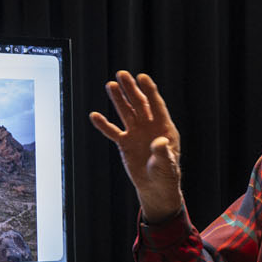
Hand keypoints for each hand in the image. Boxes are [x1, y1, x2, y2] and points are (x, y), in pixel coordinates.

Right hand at [90, 70, 185, 221]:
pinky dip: (104, 124)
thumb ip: (163, 152)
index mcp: (163, 127)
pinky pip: (112, 132)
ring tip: (110, 85)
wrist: (155, 187)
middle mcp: (149, 126)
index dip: (149, 90)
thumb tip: (160, 142)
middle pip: (139, 103)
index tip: (142, 77)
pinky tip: (94, 115)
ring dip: (118, 99)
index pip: (156, 105)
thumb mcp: (166, 164)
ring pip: (125, 112)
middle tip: (122, 74)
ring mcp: (136, 133)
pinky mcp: (124, 143)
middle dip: (131, 89)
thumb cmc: (165, 175)